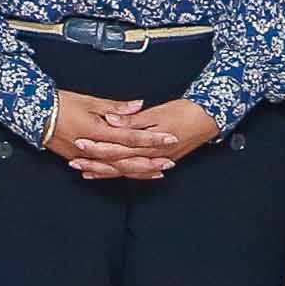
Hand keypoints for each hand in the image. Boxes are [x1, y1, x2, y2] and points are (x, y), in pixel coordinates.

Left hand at [55, 93, 220, 181]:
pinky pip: (136, 171)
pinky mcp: (158, 160)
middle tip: (75, 161)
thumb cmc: (185, 112)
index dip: (98, 147)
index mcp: (148, 142)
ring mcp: (155, 160)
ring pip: (125, 170)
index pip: (118, 148)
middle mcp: (150, 155)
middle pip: (118, 163)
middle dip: (95, 163)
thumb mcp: (158, 112)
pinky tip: (109, 173)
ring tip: (85, 171)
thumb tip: (113, 121)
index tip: (81, 144)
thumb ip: (134, 119)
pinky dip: (121, 173)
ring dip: (105, 171)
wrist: (209, 118)